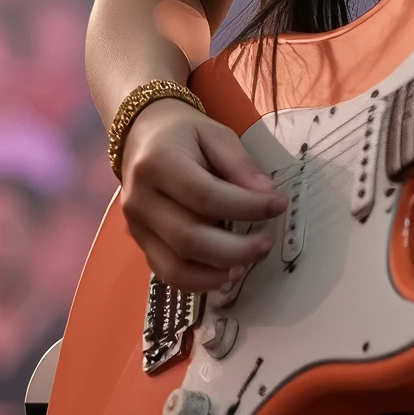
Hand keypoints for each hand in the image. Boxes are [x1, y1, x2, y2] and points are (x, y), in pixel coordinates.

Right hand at [119, 99, 287, 291]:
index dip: (245, 207)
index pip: (204, 196)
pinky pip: (167, 273)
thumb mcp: (217, 135)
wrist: (143, 134)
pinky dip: (199, 281)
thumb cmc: (184, 133)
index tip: (278, 205)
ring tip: (249, 262)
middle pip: (188, 238)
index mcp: (158, 164)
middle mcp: (140, 199)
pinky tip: (226, 272)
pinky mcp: (139, 242)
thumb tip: (268, 196)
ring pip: (175, 266)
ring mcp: (135, 225)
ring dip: (218, 272)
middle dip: (235, 248)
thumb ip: (241, 165)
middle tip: (267, 242)